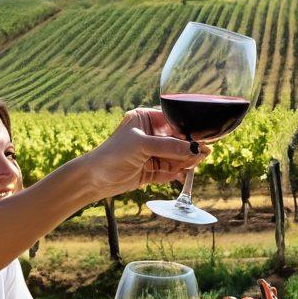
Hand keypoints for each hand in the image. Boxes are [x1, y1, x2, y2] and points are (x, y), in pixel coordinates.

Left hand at [83, 108, 208, 197]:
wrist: (94, 179)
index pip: (173, 121)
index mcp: (145, 119)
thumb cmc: (112, 154)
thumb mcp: (142, 145)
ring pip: (176, 156)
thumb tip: (196, 149)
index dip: (188, 130)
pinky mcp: (151, 170)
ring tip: (193, 165)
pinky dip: (177, 173)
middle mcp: (150, 134)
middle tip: (203, 154)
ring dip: (185, 162)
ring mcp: (151, 152)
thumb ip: (170, 147)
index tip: (202, 138)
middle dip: (189, 148)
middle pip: (178, 140)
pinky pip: (170, 170)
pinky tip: (183, 175)